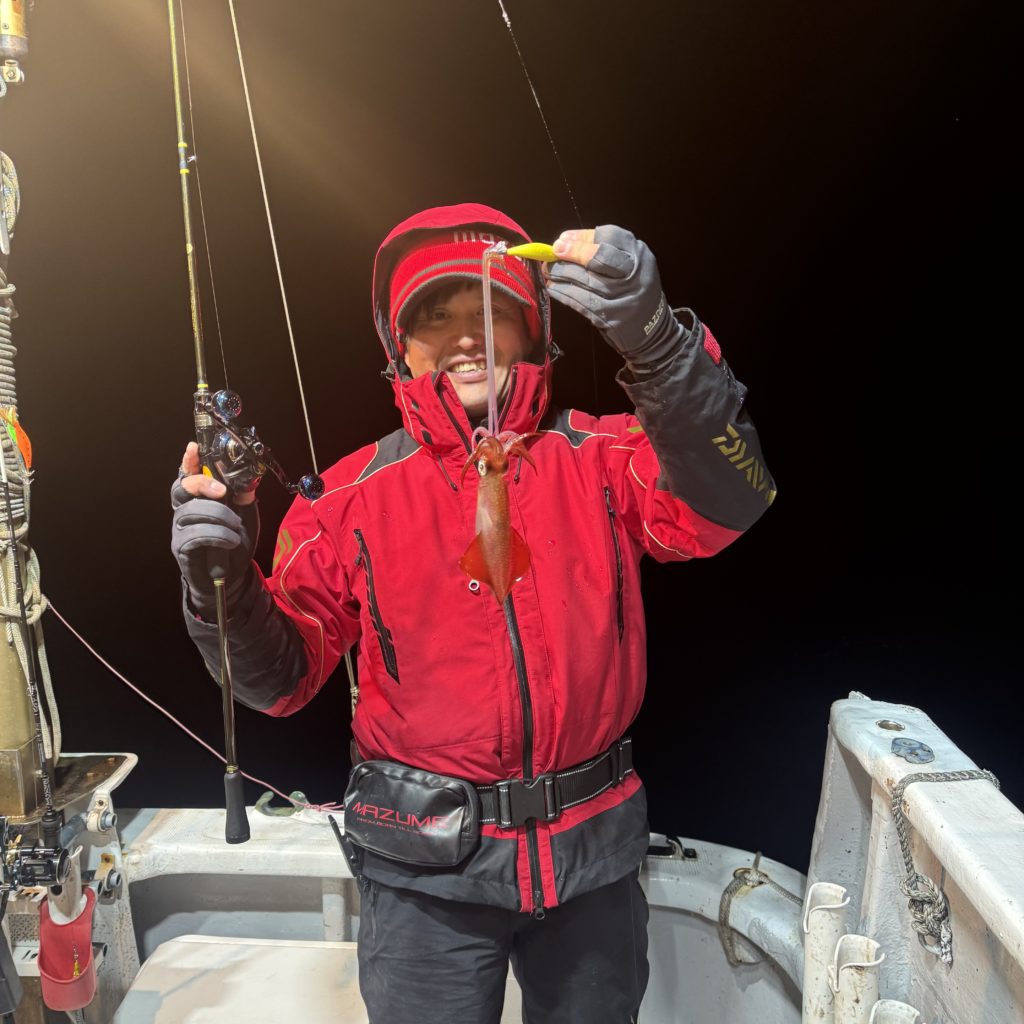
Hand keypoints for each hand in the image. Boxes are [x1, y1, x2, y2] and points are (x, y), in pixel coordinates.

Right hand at [171, 442, 258, 612]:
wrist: (232, 577)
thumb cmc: (235, 542)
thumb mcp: (246, 516)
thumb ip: (243, 497)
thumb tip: (246, 478)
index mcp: (198, 498)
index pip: (188, 475)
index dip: (189, 461)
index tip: (194, 447)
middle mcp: (184, 510)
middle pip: (181, 488)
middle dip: (202, 484)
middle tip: (223, 492)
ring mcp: (180, 529)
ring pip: (191, 511)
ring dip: (219, 517)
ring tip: (235, 528)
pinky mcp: (181, 548)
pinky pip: (195, 535)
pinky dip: (217, 535)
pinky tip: (230, 540)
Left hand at [545, 226, 683, 371]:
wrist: (652, 331)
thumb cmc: (633, 291)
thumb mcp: (629, 266)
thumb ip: (603, 252)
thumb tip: (566, 240)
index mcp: (640, 255)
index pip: (610, 237)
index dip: (583, 237)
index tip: (564, 238)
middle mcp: (635, 274)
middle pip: (599, 258)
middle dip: (572, 253)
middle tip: (554, 251)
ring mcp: (623, 298)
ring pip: (586, 281)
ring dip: (562, 274)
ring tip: (548, 270)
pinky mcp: (611, 317)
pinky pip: (582, 302)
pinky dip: (564, 293)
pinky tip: (554, 288)